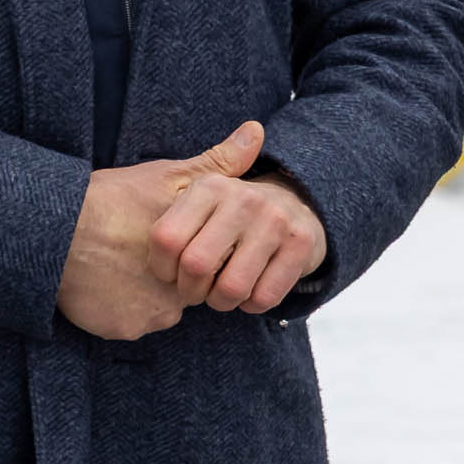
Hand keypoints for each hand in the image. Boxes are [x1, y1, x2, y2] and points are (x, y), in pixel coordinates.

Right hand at [56, 124, 272, 341]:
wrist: (53, 231)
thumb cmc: (110, 200)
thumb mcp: (166, 176)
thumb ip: (215, 163)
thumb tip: (256, 132)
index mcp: (194, 256)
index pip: (204, 266)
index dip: (186, 253)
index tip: (160, 239)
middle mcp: (179, 294)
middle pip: (183, 292)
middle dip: (167, 278)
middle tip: (133, 250)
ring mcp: (150, 315)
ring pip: (156, 310)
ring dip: (142, 295)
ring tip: (115, 264)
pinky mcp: (122, 329)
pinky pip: (127, 323)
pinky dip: (117, 309)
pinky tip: (102, 283)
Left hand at [149, 122, 325, 312]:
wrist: (296, 206)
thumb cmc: (232, 213)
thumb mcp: (203, 198)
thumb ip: (176, 199)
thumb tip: (193, 158)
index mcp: (209, 186)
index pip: (166, 239)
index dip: (163, 269)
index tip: (172, 273)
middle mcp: (243, 199)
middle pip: (196, 266)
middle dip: (191, 291)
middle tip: (197, 290)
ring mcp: (275, 220)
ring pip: (232, 288)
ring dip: (221, 302)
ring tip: (221, 293)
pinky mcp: (301, 244)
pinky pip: (263, 297)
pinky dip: (251, 305)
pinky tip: (250, 291)